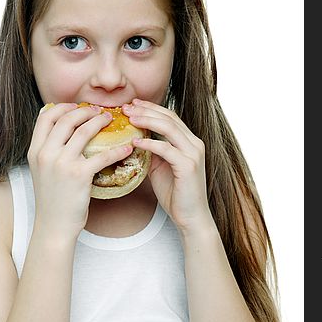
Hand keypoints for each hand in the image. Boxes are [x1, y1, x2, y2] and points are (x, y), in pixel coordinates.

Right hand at [27, 103, 132, 238]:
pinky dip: (118, 149)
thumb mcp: (41, 171)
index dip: (63, 107)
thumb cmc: (52, 199)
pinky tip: (127, 148)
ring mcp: (61, 163)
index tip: (77, 107)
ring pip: (84, 131)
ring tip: (111, 120)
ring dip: (100, 121)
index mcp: (35, 151)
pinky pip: (102, 155)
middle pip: (66, 119)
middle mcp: (45, 154)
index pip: (46, 117)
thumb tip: (60, 131)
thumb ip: (48, 150)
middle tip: (99, 111)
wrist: (54, 225)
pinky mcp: (79, 175)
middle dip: (85, 110)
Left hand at [122, 100, 214, 235]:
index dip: (150, 108)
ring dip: (147, 120)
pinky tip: (134, 141)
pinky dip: (149, 143)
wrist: (190, 217)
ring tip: (129, 118)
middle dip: (146, 110)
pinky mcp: (188, 166)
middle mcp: (194, 143)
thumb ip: (152, 152)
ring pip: (169, 127)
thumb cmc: (175, 194)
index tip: (132, 104)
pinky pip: (166, 148)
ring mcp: (193, 153)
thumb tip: (133, 140)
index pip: (170, 117)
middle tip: (126, 107)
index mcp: (189, 142)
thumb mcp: (160, 168)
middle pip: (169, 117)